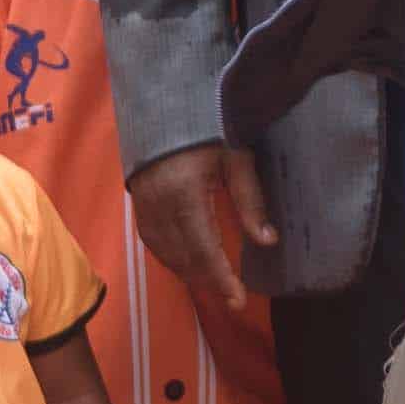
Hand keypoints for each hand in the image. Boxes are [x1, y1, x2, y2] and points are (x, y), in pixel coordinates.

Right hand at [130, 141, 287, 325]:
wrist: (164, 102)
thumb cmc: (207, 125)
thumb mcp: (236, 158)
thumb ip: (250, 201)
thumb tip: (267, 241)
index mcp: (184, 194)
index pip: (204, 249)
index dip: (222, 279)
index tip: (238, 301)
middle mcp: (159, 205)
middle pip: (184, 258)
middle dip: (209, 280)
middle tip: (232, 296)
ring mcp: (143, 205)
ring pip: (165, 254)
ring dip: (190, 273)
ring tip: (214, 284)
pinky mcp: (137, 203)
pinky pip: (152, 242)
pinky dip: (171, 258)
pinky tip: (187, 263)